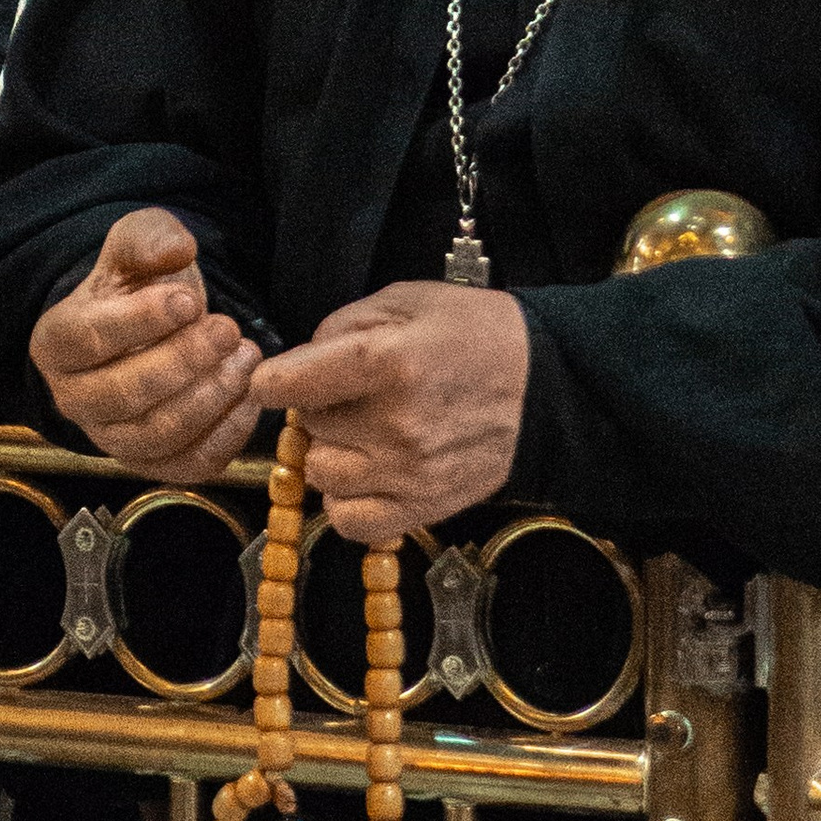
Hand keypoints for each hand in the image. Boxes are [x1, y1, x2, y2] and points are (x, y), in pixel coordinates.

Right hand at [30, 208, 259, 477]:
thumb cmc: (138, 285)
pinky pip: (187, 465)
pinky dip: (225, 436)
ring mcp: (110, 438)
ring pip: (156, 435)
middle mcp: (73, 399)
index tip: (190, 302)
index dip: (140, 322)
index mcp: (56, 342)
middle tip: (229, 330)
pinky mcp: (152, 464)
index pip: (87, 340)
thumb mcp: (138, 245)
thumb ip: (151, 238)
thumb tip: (176, 251)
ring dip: (210, 398)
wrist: (154, 328)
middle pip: (123, 394)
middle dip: (184, 362)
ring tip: (247, 358)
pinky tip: (250, 397)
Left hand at [251, 284, 531, 540]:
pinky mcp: (423, 508)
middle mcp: (396, 424)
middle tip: (356, 396)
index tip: (281, 379)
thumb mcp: (409, 301)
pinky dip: (347, 500)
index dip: (275, 379)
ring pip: (320, 475)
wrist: (546, 387)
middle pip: (307, 428)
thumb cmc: (476, 335)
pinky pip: (349, 520)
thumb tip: (298, 365)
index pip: (290, 383)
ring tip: (364, 434)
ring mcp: (409, 473)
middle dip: (321, 409)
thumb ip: (342, 325)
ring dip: (332, 453)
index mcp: (389, 362)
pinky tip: (368, 474)